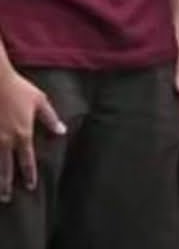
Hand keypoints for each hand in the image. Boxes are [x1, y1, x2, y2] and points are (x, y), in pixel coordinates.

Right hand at [0, 67, 64, 201]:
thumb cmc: (19, 90)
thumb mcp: (40, 101)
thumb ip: (50, 118)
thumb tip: (62, 131)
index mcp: (22, 134)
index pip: (26, 160)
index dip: (28, 174)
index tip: (30, 187)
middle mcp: (5, 141)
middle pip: (6, 169)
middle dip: (6, 185)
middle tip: (7, 199)